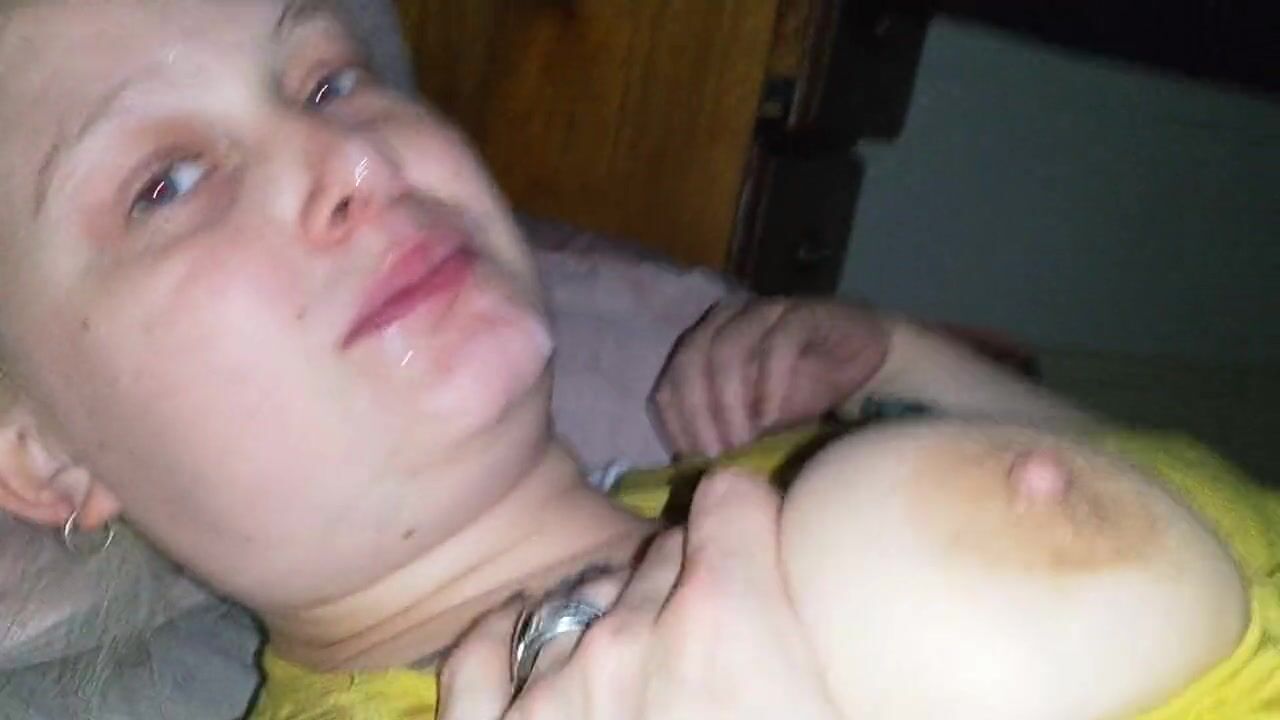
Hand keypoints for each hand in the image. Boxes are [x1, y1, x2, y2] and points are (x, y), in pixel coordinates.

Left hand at [438, 470, 840, 719]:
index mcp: (726, 616)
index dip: (751, 522)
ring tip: (646, 663)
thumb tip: (842, 604)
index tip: (760, 545)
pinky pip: (480, 656)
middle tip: (716, 636)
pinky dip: (502, 635)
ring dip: (615, 614)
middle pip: (663, 554)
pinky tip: (522, 630)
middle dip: (690, 579)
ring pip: (584, 597)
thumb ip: (813, 625)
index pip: (732, 501)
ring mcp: (552, 686)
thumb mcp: (833, 694)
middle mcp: (629, 634)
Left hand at [651, 298, 888, 455]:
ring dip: (730, 404)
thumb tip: (695, 478)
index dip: (677, 428)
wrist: (866, 370)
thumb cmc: (801, 400)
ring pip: (725, 351)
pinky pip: (775, 343)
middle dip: (700, 417)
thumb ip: (724, 438)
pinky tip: (772, 418)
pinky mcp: (801, 313)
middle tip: (719, 458)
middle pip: (689, 364)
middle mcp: (724, 321)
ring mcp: (762, 312)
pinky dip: (768, 384)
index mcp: (702, 346)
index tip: (698, 465)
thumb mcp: (754, 427)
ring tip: (744, 443)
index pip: (668, 386)